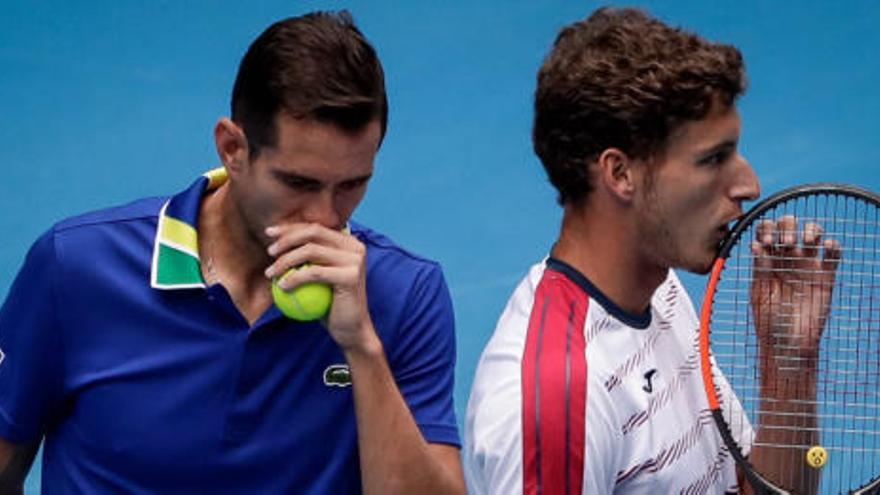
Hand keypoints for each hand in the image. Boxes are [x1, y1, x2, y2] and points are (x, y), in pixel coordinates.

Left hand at [264, 223, 375, 351]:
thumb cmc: (329, 306)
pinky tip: (281, 286)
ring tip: (270, 272)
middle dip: (287, 239)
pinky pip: (313, 273)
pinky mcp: (350, 276)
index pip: (315, 228)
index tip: (269, 233)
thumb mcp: (317, 278)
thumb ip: (306, 258)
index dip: (290, 227)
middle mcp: (355, 247)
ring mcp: (355, 261)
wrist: (351, 331)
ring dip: (285, 260)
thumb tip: (276, 241)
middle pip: (314, 233)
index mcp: (349, 243)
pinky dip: (294, 278)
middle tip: (269, 252)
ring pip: (311, 251)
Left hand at [750, 215, 840, 362]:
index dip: (766, 228)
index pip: (766, 231)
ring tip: (806, 241)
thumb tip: (757, 245)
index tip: (766, 241)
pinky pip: (833, 255)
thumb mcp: (759, 293)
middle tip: (786, 241)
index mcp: (766, 260)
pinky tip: (827, 247)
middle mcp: (786, 258)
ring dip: (811, 229)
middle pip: (789, 226)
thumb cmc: (767, 320)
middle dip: (788, 226)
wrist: (788, 343)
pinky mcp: (825, 277)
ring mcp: (807, 266)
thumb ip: (760, 269)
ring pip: (813, 234)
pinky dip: (833, 245)